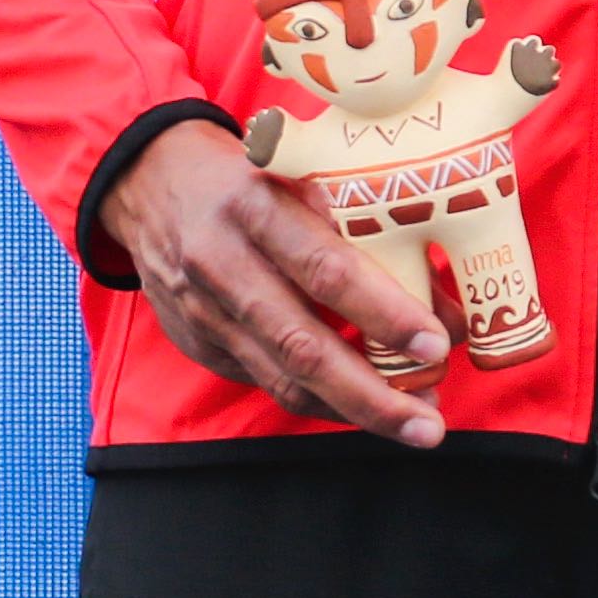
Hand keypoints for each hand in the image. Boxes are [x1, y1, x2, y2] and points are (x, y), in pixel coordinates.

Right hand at [103, 116, 448, 444]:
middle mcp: (225, 264)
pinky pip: (265, 382)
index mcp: (259, 208)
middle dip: (374, 393)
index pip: (327, 271)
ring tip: (411, 424)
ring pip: (283, 378)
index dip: (384, 314)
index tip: (435, 345)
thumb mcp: (305, 173)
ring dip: (352, 410)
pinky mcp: (198, 342)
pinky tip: (360, 407)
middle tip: (430, 422)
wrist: (152, 181)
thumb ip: (366, 227)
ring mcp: (205, 312)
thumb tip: (445, 302)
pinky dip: (318, 401)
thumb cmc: (255, 174)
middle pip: (304, 346)